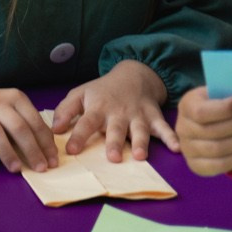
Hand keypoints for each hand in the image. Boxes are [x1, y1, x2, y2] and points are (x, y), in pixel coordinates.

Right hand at [0, 77, 56, 173]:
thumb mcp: (15, 108)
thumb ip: (31, 124)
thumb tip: (50, 150)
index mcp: (15, 98)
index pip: (34, 121)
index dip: (45, 142)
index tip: (52, 161)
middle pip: (17, 126)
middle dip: (31, 149)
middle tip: (40, 168)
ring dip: (7, 152)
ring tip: (16, 170)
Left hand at [56, 61, 176, 159]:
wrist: (134, 74)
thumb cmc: (103, 90)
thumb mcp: (80, 94)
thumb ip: (66, 110)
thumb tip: (54, 129)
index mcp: (98, 108)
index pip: (86, 123)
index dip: (78, 136)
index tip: (71, 150)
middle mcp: (118, 113)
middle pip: (115, 129)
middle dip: (114, 143)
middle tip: (112, 158)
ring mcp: (138, 115)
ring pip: (139, 130)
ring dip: (140, 142)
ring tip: (140, 156)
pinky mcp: (153, 116)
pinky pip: (163, 127)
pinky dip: (171, 137)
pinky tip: (177, 148)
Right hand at [175, 86, 231, 176]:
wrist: (208, 123)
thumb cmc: (218, 104)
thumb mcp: (219, 93)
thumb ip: (230, 95)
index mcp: (186, 107)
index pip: (201, 112)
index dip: (224, 109)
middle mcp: (182, 129)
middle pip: (213, 131)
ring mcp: (188, 150)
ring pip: (218, 149)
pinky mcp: (197, 166)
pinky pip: (220, 165)